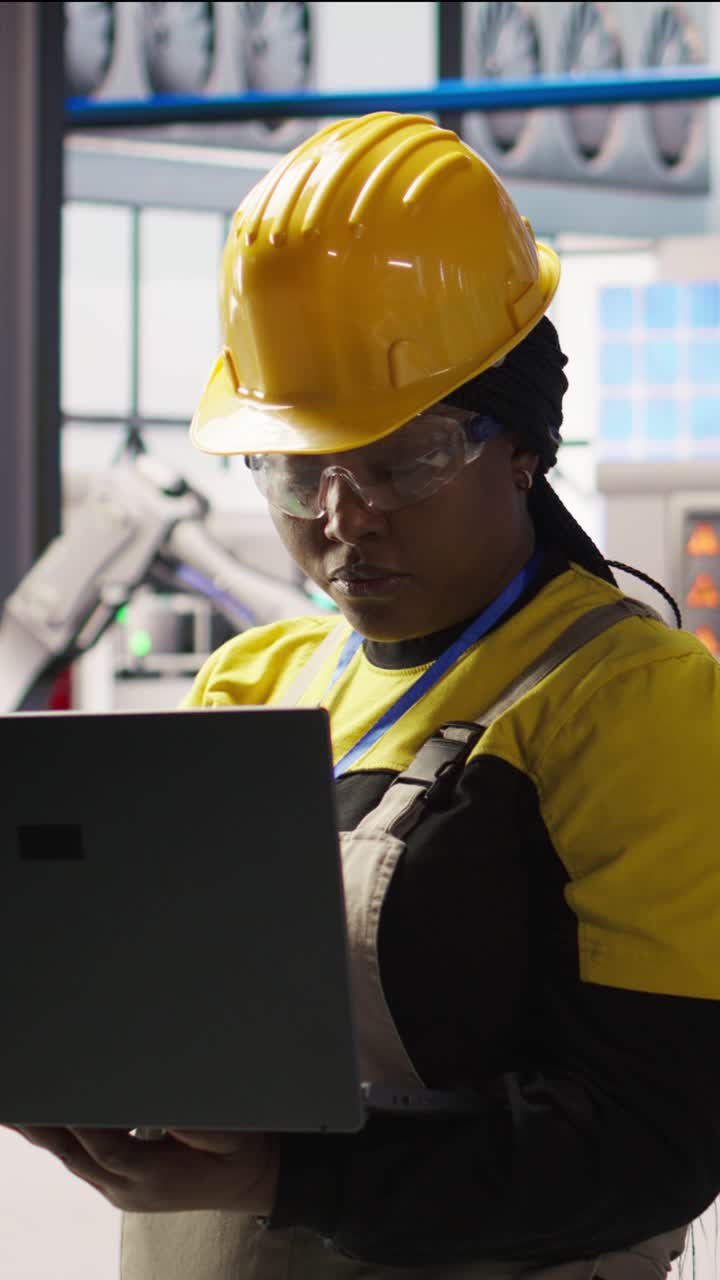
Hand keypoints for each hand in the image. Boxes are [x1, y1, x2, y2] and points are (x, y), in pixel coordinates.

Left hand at [5, 1125, 278, 1214]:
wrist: (250, 1184)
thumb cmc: (241, 1152)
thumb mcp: (230, 1134)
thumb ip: (197, 1124)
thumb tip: (164, 1101)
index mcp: (156, 1176)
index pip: (107, 1146)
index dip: (80, 1121)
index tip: (59, 1091)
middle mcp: (130, 1189)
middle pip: (76, 1156)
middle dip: (44, 1127)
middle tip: (16, 1101)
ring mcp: (122, 1192)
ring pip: (74, 1161)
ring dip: (45, 1133)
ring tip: (18, 1106)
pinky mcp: (121, 1187)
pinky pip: (83, 1162)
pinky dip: (62, 1140)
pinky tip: (47, 1120)